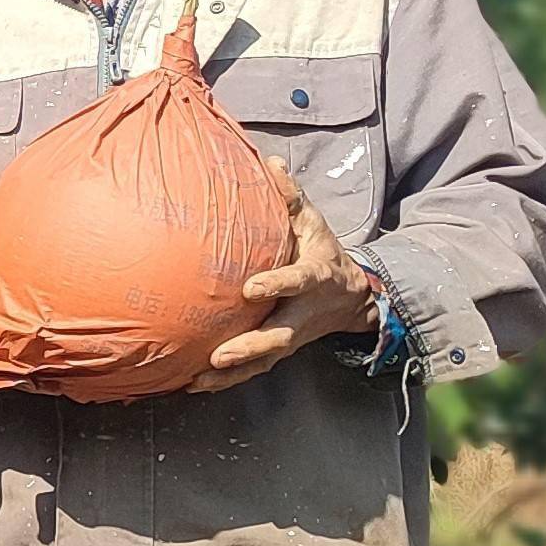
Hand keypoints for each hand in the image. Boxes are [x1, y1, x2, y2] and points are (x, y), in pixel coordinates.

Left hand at [190, 160, 383, 391]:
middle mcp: (303, 313)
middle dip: (251, 347)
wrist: (352, 298)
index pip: (296, 282)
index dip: (277, 285)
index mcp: (314, 278)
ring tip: (200, 379)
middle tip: (221, 355)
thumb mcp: (313, 222)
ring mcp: (291, 336)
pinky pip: (253, 370)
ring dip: (233, 374)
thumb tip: (270, 161)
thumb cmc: (320, 252)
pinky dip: (227, 381)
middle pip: (278, 336)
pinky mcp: (279, 351)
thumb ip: (291, 197)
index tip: (251, 288)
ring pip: (265, 360)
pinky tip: (193, 385)